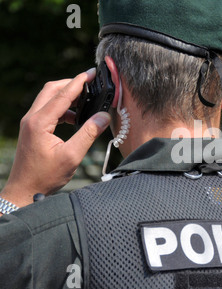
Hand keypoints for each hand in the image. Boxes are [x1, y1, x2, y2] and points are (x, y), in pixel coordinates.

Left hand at [0, 69, 110, 208]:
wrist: (24, 190)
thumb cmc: (46, 176)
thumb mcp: (72, 156)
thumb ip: (89, 133)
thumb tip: (104, 116)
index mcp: (40, 122)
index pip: (63, 95)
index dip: (79, 82)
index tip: (92, 73)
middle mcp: (31, 118)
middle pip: (51, 90)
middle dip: (71, 84)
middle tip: (90, 83)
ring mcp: (29, 123)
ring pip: (48, 98)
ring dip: (66, 96)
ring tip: (85, 101)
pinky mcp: (32, 128)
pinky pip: (47, 109)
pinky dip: (62, 108)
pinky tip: (74, 118)